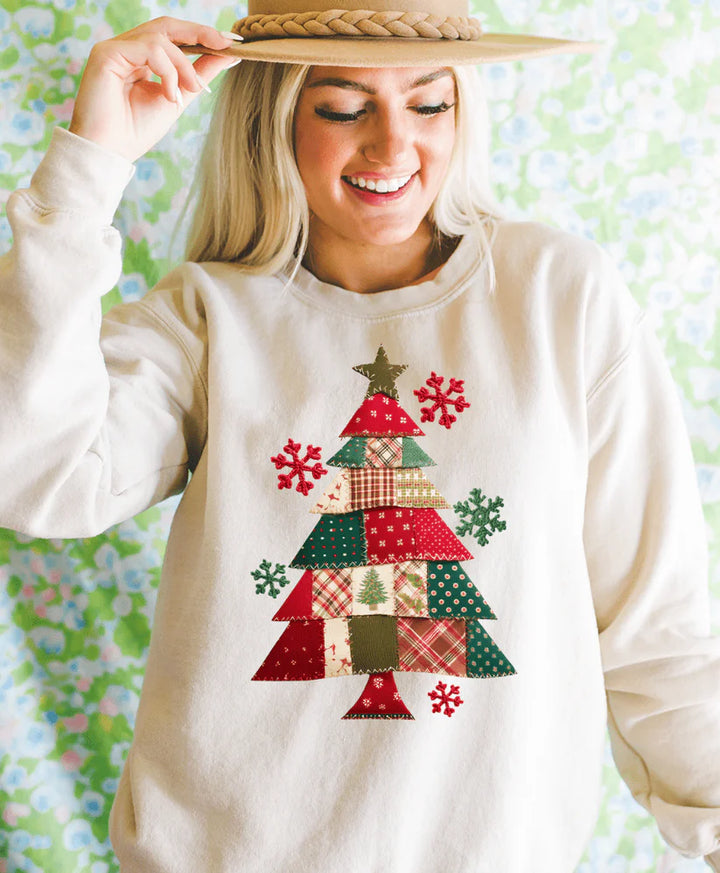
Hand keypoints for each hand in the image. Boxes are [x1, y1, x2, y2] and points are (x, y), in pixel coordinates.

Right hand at [68, 16, 238, 162]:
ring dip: (183, 64)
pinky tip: (169, 94)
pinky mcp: (106, 53)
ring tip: (191, 90)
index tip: (230, 42)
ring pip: (161, 37)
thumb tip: (227, 55)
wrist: (110, 152)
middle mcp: (126, 48)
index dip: (201, 35)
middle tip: (225, 44)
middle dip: (200, 32)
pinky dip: (167, 70)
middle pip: (167, 26)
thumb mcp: (177, 98)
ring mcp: (115, 48)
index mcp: (140, 58)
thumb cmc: (135, 131)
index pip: (173, 36)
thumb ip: (198, 75)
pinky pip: (149, 48)